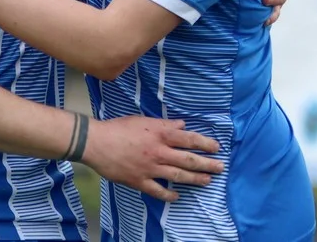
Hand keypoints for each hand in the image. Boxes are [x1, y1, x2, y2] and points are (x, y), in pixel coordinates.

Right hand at [82, 115, 223, 201]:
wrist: (96, 142)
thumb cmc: (118, 128)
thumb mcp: (142, 120)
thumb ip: (163, 123)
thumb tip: (181, 125)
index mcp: (160, 134)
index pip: (189, 139)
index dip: (205, 144)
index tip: (216, 148)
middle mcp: (159, 152)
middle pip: (189, 159)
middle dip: (207, 164)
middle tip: (220, 167)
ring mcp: (150, 168)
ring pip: (178, 175)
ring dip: (195, 179)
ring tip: (207, 181)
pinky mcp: (139, 181)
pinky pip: (158, 191)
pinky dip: (169, 194)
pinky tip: (178, 196)